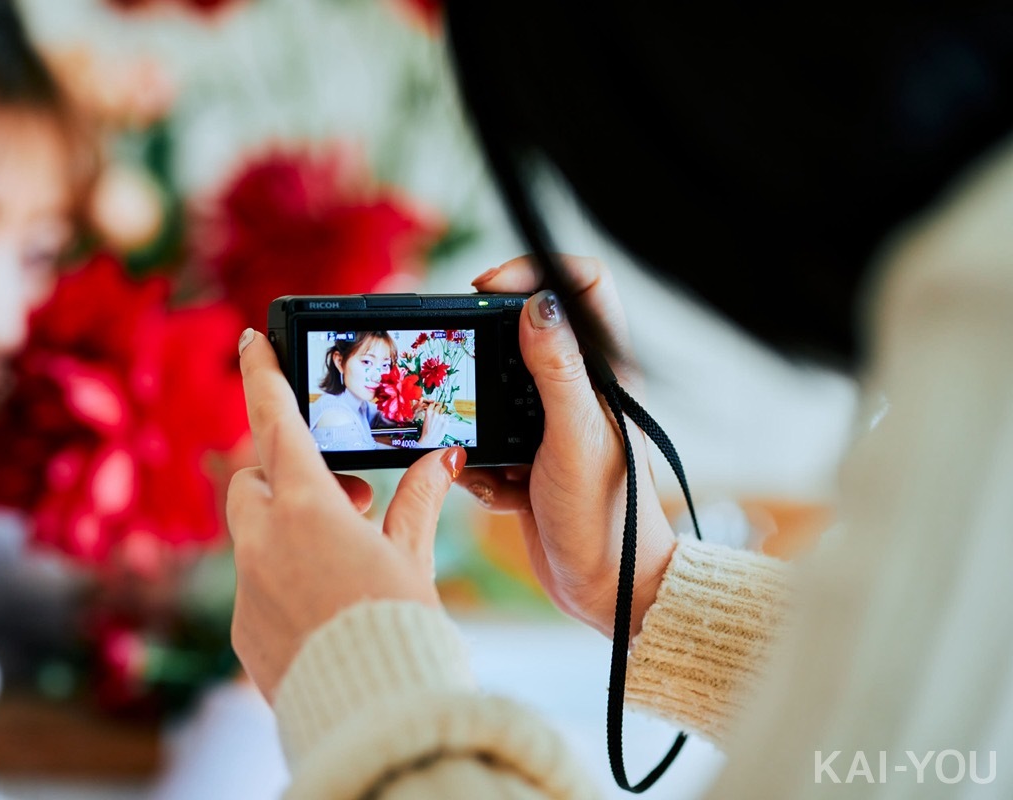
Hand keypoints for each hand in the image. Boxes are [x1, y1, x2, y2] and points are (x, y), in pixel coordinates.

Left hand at [227, 330, 466, 700]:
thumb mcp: (412, 558)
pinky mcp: (242, 629)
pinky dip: (283, 577)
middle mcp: (262, 541)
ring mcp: (245, 587)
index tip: (250, 341)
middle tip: (350, 495)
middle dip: (291, 475)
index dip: (263, 374)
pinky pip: (254, 583)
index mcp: (308, 508)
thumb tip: (442, 459)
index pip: (276, 420)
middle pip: (256, 479)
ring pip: (252, 532)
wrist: (374, 715)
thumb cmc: (401, 630)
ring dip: (288, 527)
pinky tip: (327, 604)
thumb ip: (419, 501)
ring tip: (344, 554)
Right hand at [417, 400, 450, 447]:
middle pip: (439, 406)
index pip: (433, 403)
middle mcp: (435, 414)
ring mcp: (441, 418)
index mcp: (429, 412)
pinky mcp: (446, 422)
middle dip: (439, 408)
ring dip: (442, 414)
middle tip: (438, 412)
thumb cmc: (426, 432)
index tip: (435, 405)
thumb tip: (433, 410)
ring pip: (443, 412)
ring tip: (439, 420)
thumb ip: (430, 414)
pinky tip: (441, 424)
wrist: (429, 440)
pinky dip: (445, 420)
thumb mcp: (425, 420)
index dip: (434, 404)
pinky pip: (447, 418)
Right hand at [463, 256, 675, 639]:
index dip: (537, 272)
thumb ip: (557, 369)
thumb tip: (537, 304)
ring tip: (484, 452)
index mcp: (602, 371)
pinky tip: (497, 488)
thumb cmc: (606, 517)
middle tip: (459, 368)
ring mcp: (551, 424)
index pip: (581, 285)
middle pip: (524, 332)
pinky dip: (479, 462)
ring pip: (495, 389)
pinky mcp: (528, 457)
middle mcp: (578, 389)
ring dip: (477, 419)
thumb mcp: (576, 437)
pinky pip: (485, 437)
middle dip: (485, 354)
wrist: (603, 590)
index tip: (489, 290)